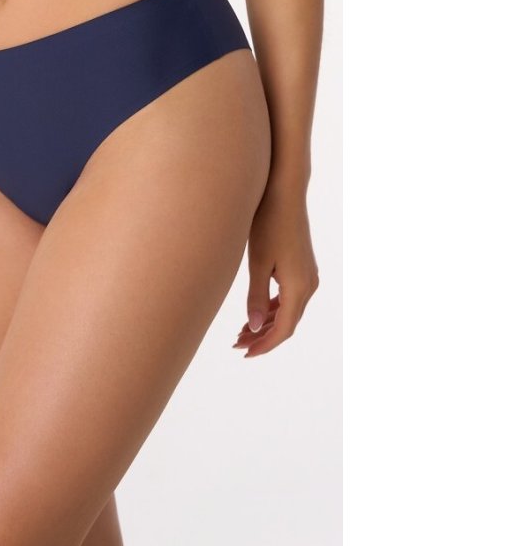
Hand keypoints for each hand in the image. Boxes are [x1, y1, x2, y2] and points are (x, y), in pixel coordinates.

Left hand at [232, 183, 319, 358]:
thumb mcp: (258, 262)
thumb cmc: (268, 223)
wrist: (285, 192)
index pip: (283, 329)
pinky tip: (255, 311)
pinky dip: (273, 307)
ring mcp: (308, 276)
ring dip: (267, 323)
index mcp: (298, 287)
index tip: (244, 353)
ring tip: (241, 331)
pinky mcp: (303, 267)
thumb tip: (253, 328)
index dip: (264, 344)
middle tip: (237, 345)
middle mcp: (308, 285)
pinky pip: (290, 297)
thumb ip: (255, 297)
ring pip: (288, 310)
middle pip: (287, 322)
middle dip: (263, 337)